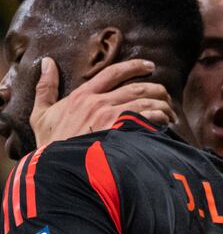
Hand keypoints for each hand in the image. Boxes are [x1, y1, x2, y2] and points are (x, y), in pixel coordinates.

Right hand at [31, 58, 175, 147]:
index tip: (149, 66)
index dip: (135, 66)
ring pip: (148, 102)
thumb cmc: (50, 146)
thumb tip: (47, 62)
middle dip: (158, 89)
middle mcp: (99, 103)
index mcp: (82, 96)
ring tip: (170, 113)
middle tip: (166, 96)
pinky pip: (151, 118)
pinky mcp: (123, 134)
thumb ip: (45, 88)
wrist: (58, 171)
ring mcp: (112, 118)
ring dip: (164, 106)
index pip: (113, 72)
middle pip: (138, 87)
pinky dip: (162, 118)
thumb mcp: (41, 116)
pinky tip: (165, 124)